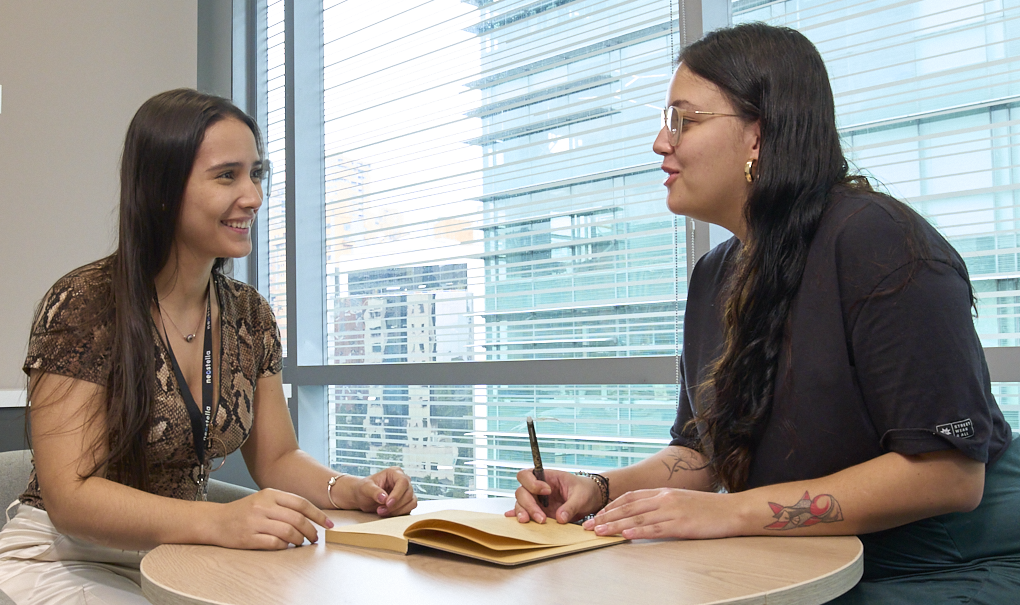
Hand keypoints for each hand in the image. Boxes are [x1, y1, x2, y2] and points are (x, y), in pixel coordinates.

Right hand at [215, 488, 333, 549]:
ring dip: (300, 539)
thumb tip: (310, 516)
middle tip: (315, 538)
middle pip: (297, 519)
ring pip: (288, 532)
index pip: (301, 503)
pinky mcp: (249, 538)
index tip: (328, 524)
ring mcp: (255, 522)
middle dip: (311, 530)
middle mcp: (263, 506)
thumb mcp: (263, 499)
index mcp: (270, 494)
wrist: (215, 521)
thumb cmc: (243, 511)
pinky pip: (274, 543)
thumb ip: (284, 504)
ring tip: (302, 543)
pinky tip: (287, 546)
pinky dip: (285, 546)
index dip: (318, 515)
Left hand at [348, 467, 416, 516]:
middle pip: (408, 493)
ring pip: (411, 502)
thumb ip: (374, 491)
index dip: (397, 494)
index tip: (387, 503)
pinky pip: (410, 508)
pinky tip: (388, 513)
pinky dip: (400, 513)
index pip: (403, 482)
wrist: (363, 497)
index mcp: (394, 472)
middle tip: (380, 510)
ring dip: (397, 510)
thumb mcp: (365, 488)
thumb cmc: (363, 489)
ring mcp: (406, 491)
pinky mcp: (407, 501)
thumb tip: (384, 498)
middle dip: (395, 505)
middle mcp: (403, 480)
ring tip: (382, 512)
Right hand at [505, 469, 602, 523]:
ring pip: (521, 504)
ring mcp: (537, 501)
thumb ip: (571, 506)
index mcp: (546, 477)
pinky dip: (521, 518)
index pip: (527, 475)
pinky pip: (526, 514)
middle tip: (541, 517)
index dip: (532, 483)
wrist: (590, 499)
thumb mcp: (581, 496)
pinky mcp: (539, 512)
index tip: (547, 491)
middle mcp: (537, 488)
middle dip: (529, 505)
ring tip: (534, 522)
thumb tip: (560, 518)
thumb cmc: (584, 490)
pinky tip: (521, 523)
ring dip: (524, 513)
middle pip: (521, 492)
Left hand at [582, 488, 736, 539]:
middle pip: (628, 507)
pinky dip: (637, 532)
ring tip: (599, 531)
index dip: (612, 506)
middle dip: (606, 516)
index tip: (597, 514)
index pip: (631, 497)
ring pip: (637, 518)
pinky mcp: (681, 525)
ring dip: (615, 526)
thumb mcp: (682, 500)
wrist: (733, 510)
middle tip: (589, 525)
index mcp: (664, 492)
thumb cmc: (709, 509)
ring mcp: (672, 511)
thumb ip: (663, 504)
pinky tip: (624, 535)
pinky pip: (654, 529)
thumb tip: (643, 514)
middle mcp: (665, 498)